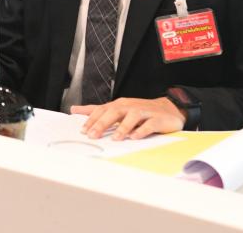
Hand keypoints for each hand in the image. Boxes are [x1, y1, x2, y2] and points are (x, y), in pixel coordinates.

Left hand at [70, 97, 185, 139]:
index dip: (92, 119)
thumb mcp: (117, 110)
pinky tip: (135, 137)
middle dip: (102, 123)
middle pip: (114, 112)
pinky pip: (149, 125)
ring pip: (132, 117)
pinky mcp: (157, 119)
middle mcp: (130, 106)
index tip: (83, 130)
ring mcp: (144, 112)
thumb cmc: (140, 111)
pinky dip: (141, 131)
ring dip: (122, 127)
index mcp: (119, 105)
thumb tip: (74, 109)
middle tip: (93, 135)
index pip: (102, 110)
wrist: (169, 109)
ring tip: (115, 138)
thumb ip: (96, 110)